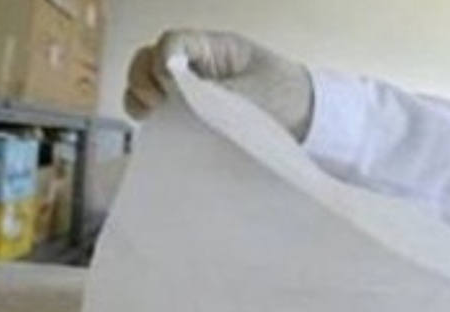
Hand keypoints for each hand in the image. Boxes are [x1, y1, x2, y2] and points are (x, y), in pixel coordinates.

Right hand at [125, 29, 314, 139]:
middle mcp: (194, 67)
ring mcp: (187, 92)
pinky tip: (160, 132)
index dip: (165, 58)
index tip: (171, 80)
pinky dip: (153, 122)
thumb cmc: (287, 95)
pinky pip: (158, 116)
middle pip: (148, 62)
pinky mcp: (187, 119)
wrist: (308, 119)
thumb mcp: (258, 92)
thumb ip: (221, 97)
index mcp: (213, 49)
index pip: (174, 42)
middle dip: (144, 80)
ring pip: (146, 87)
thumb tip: (186, 105)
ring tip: (155, 117)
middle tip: (158, 103)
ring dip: (141, 100)